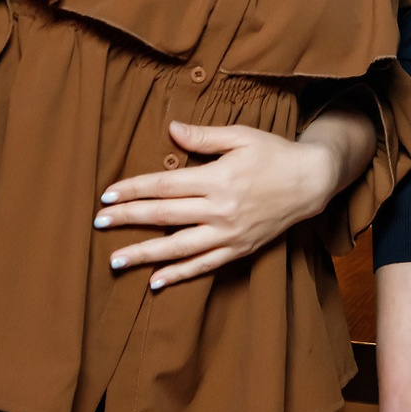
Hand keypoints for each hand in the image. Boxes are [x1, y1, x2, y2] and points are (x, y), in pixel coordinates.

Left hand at [92, 122, 339, 288]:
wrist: (312, 182)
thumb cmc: (274, 153)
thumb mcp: (241, 136)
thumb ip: (204, 136)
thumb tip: (170, 129)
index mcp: (217, 178)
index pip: (165, 185)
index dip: (134, 190)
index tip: (108, 194)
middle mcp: (220, 209)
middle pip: (164, 216)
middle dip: (128, 219)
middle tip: (99, 224)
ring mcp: (229, 233)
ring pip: (179, 247)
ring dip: (145, 254)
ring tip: (116, 260)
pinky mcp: (239, 249)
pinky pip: (204, 266)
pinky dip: (179, 275)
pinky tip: (155, 282)